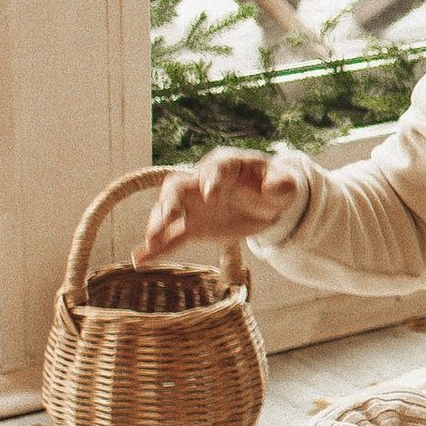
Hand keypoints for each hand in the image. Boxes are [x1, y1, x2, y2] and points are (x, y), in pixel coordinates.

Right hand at [136, 148, 298, 265]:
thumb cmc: (274, 186)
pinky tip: (141, 260)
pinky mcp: (192, 226)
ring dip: (158, 224)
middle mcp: (202, 181)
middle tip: (169, 216)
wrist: (266, 205)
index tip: (212, 194)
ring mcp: (193, 205)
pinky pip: (171, 237)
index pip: (215, 168)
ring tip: (150, 241)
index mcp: (226, 165)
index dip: (212, 179)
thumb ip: (281, 184)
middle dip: (171, 201)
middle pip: (178, 186)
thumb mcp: (284, 183)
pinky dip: (157, 248)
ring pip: (167, 210)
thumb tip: (276, 186)